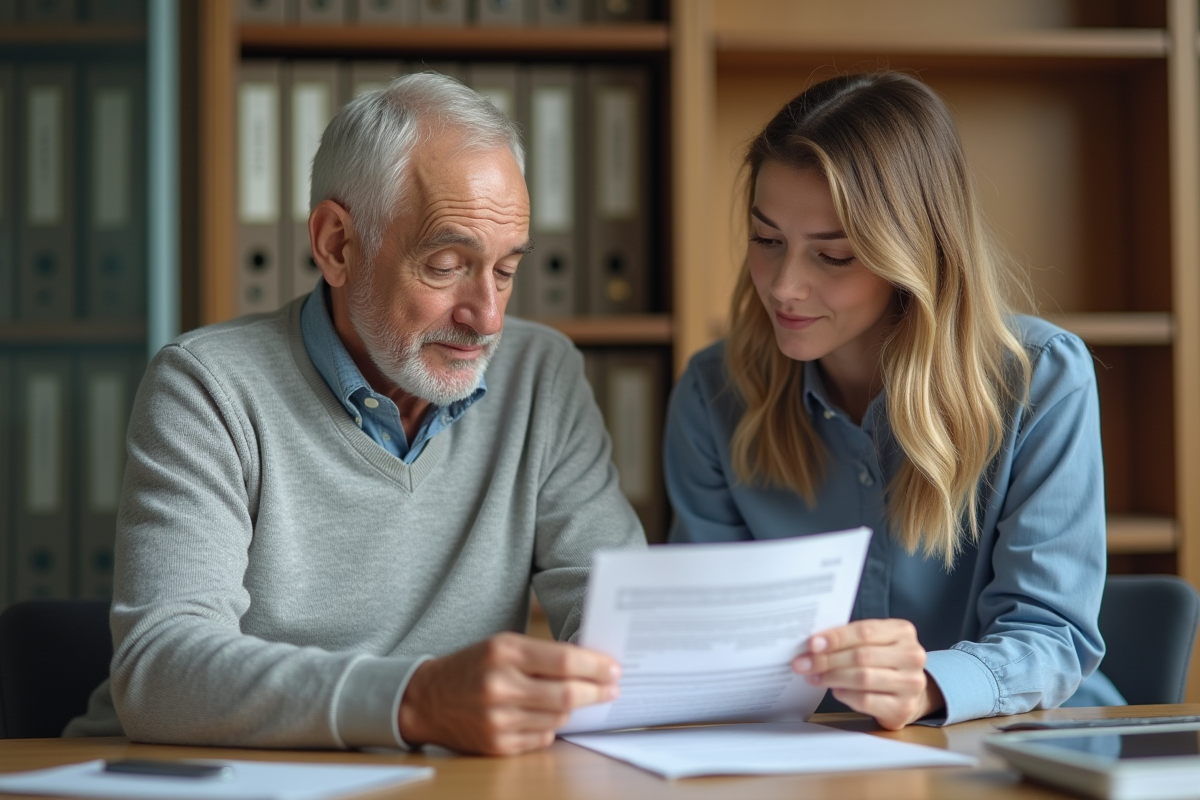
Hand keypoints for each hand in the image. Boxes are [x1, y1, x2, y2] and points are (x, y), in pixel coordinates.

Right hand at [398, 632, 620, 754]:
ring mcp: (498, 720)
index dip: (596, 666)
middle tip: (612, 689)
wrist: (427, 699)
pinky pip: (542, 739)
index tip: (614, 669)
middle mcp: (500, 686)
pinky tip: (545, 716)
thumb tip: (591, 667)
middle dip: (596, 692)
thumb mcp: (502, 646)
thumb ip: (542, 654)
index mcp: (504, 653)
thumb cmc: (473, 666)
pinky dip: (550, 728)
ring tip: (576, 700)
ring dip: (572, 710)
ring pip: (558, 719)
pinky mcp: (497, 745)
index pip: (564, 661)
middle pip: (567, 694)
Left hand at [792, 619, 943, 729]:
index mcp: (902, 631)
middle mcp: (912, 655)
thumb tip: (814, 644)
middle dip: (827, 660)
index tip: (811, 644)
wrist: (910, 691)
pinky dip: (846, 695)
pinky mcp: (903, 707)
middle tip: (802, 663)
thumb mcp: (875, 641)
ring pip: (862, 678)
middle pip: (861, 656)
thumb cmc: (883, 660)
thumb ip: (850, 639)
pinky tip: (835, 690)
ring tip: (813, 677)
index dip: (836, 638)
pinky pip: (866, 700)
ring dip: (831, 677)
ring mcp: (911, 683)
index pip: (864, 631)